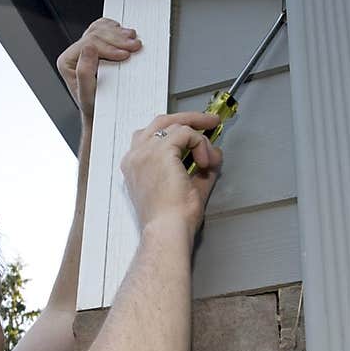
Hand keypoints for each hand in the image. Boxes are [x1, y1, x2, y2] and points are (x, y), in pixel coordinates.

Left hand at [56, 18, 141, 124]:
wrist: (101, 113)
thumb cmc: (95, 107)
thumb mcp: (88, 95)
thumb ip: (84, 72)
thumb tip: (89, 48)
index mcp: (67, 62)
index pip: (89, 44)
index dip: (109, 47)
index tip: (125, 54)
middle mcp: (74, 53)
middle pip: (96, 34)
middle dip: (117, 39)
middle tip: (134, 46)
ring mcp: (85, 48)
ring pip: (101, 29)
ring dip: (119, 33)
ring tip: (133, 41)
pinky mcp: (95, 47)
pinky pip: (103, 28)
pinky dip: (115, 29)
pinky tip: (124, 34)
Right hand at [121, 111, 222, 242]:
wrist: (167, 230)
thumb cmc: (171, 220)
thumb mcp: (188, 188)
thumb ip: (200, 170)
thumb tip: (214, 155)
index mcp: (135, 167)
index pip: (153, 136)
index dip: (177, 132)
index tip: (196, 135)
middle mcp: (136, 156)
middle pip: (162, 121)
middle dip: (189, 120)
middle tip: (209, 122)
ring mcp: (146, 152)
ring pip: (176, 124)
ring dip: (200, 138)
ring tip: (210, 157)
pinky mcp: (161, 151)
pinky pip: (187, 134)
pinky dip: (201, 144)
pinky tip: (206, 162)